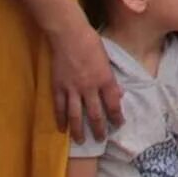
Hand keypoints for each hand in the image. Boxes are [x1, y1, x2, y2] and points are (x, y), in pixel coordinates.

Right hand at [51, 24, 123, 141]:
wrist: (69, 35)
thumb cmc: (91, 43)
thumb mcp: (107, 60)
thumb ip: (112, 79)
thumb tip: (119, 94)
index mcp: (105, 79)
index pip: (113, 104)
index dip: (117, 116)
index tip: (119, 124)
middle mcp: (90, 87)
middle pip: (95, 114)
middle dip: (99, 129)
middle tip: (100, 140)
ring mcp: (72, 89)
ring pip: (76, 115)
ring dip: (79, 130)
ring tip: (81, 141)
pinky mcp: (58, 87)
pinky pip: (59, 108)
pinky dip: (60, 120)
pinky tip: (62, 129)